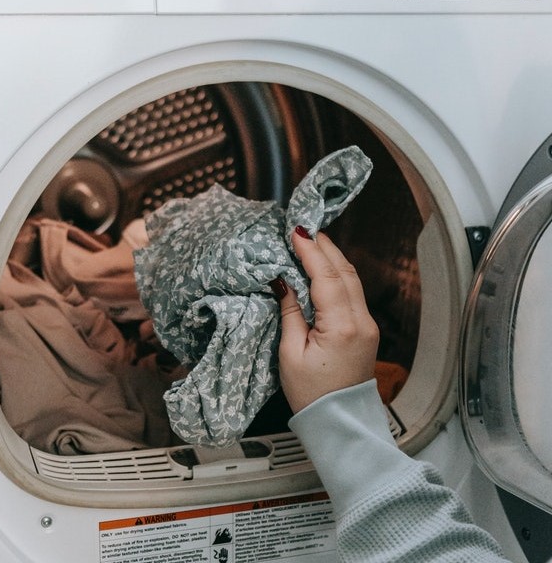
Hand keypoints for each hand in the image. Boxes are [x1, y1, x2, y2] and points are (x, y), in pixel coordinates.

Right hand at [275, 228, 378, 412]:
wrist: (340, 422)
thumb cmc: (312, 395)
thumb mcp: (290, 354)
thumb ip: (290, 313)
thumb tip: (283, 282)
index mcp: (341, 328)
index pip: (326, 277)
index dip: (311, 251)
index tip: (296, 232)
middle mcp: (361, 322)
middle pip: (345, 271)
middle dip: (325, 247)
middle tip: (305, 229)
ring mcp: (367, 324)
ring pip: (352, 279)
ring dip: (333, 257)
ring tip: (313, 242)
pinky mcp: (366, 329)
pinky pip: (353, 292)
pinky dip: (338, 274)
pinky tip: (325, 267)